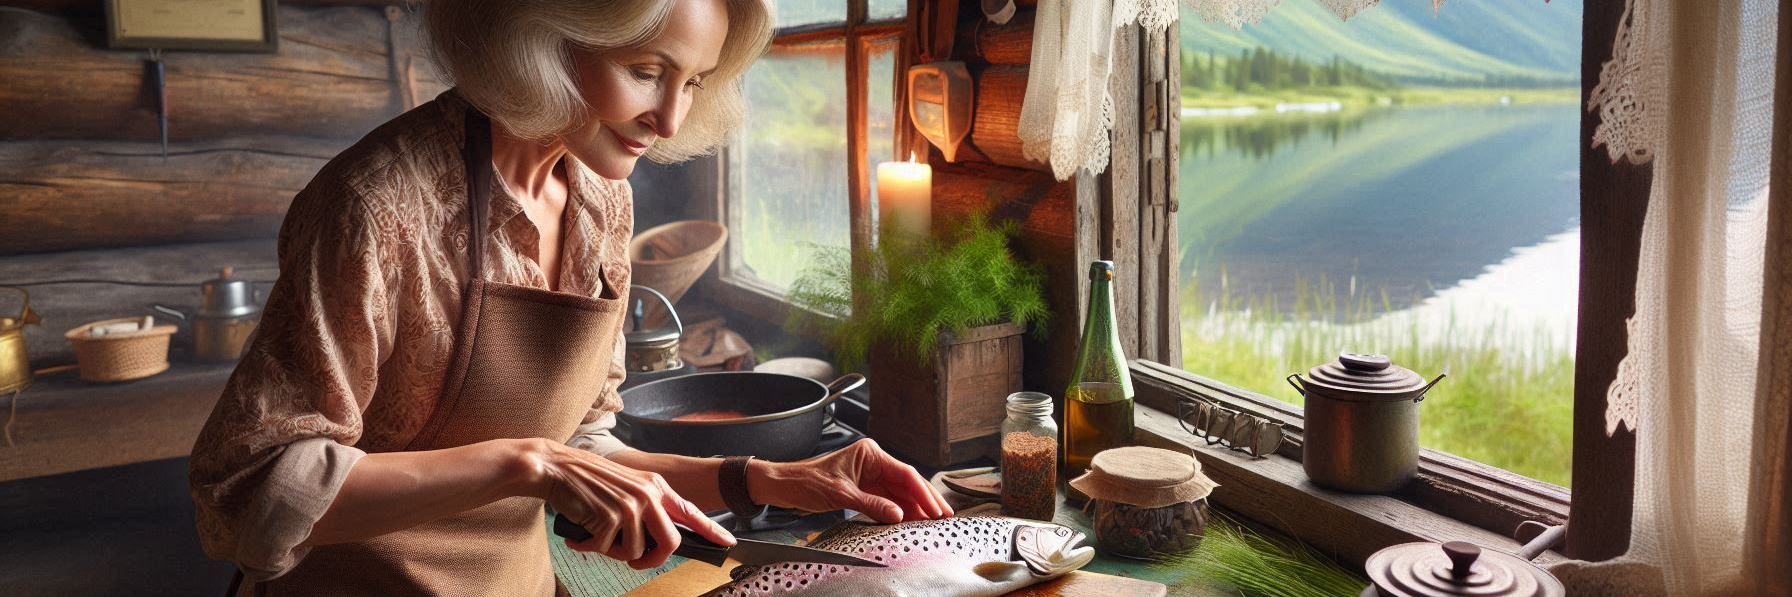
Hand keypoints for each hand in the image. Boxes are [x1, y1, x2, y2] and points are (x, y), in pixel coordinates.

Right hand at [520, 439, 734, 568]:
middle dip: (653, 560)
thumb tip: (658, 541)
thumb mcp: (628, 487)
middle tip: (635, 561)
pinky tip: (580, 533)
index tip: (727, 543)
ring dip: (612, 551)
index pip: (691, 512)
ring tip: (596, 534)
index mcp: (656, 487)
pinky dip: (588, 547)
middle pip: (670, 543)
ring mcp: (631, 506)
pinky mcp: (611, 517)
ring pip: (635, 552)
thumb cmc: (589, 481)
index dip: (711, 530)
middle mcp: (649, 495)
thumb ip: (647, 508)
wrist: (557, 467)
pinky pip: (606, 550)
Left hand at [749, 438, 954, 523]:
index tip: (936, 508)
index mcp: (869, 453)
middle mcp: (872, 461)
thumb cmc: (805, 481)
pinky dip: (898, 511)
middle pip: (906, 482)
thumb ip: (871, 504)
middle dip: (924, 500)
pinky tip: (910, 521)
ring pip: (899, 492)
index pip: (904, 473)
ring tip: (932, 522)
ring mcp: (869, 475)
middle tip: (943, 516)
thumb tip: (898, 514)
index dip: (923, 491)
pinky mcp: (864, 488)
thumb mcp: (840, 494)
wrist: (783, 485)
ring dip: (914, 507)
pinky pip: (887, 500)